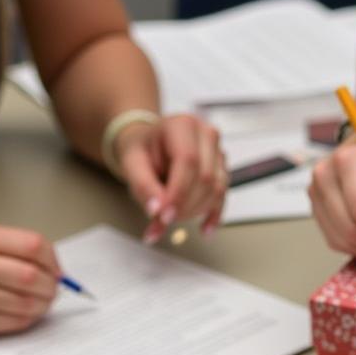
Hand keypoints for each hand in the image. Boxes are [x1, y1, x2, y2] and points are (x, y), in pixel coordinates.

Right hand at [0, 224, 59, 337]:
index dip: (53, 260)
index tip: (56, 270)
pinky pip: (17, 322)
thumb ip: (16, 249)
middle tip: (53, 288)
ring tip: (42, 300)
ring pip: (29, 303)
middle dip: (52, 285)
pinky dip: (29, 318)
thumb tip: (56, 271)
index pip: (33, 245)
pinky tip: (25, 311)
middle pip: (33, 277)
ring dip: (44, 304)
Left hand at [114, 114, 226, 241]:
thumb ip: (143, 186)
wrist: (151, 146)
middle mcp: (205, 134)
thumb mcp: (132, 164)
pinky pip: (223, 196)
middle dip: (185, 206)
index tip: (165, 216)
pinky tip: (204, 229)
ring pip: (216, 189)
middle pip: (205, 178)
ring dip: (195, 211)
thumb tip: (157, 210)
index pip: (188, 161)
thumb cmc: (143, 151)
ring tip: (173, 218)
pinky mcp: (222, 170)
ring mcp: (218, 152)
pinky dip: (213, 215)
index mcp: (182, 125)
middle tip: (163, 221)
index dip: (178, 193)